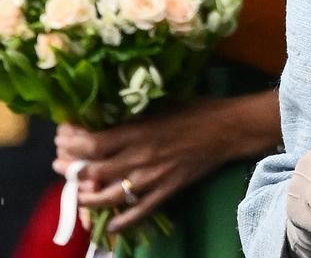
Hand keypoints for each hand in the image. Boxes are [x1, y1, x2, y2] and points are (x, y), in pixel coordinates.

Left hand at [54, 95, 270, 232]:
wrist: (230, 129)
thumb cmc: (199, 110)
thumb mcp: (164, 104)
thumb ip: (137, 115)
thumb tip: (109, 116)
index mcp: (140, 131)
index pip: (93, 143)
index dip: (71, 143)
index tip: (62, 137)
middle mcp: (141, 156)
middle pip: (94, 171)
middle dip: (71, 170)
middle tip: (62, 164)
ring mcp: (154, 177)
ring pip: (109, 196)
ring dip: (87, 198)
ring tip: (78, 194)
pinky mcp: (168, 190)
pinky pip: (140, 211)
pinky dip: (123, 221)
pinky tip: (112, 225)